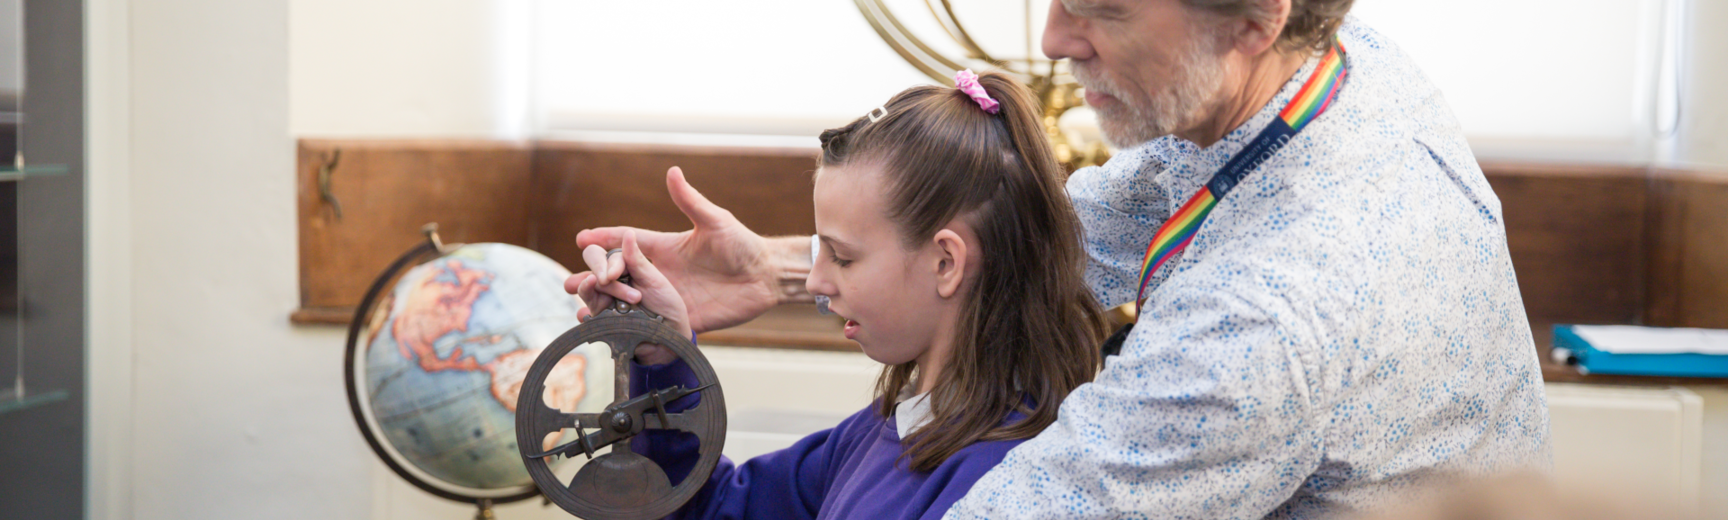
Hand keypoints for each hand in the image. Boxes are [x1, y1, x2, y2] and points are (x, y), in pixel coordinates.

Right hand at [566, 166, 785, 332]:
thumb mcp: (715, 221)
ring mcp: (667, 295)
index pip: (627, 241)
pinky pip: (647, 322)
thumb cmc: (742, 245)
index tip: (581, 238)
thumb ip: (690, 201)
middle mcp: (661, 271)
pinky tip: (605, 328)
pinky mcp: (677, 317)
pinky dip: (625, 324)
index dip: (605, 239)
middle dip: (593, 274)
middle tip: (572, 280)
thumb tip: (672, 171)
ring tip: (579, 304)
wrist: (765, 278)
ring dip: (602, 301)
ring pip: (627, 298)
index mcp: (665, 247)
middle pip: (620, 272)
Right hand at [575, 234, 686, 365]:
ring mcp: (607, 297)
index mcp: (630, 265)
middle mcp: (615, 278)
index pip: (611, 252)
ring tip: (593, 286)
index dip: (606, 257)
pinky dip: (584, 313)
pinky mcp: (602, 318)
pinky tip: (585, 313)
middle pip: (594, 263)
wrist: (669, 339)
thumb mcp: (655, 281)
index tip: (611, 271)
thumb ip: (638, 261)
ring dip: (590, 287)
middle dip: (597, 267)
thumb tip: (627, 234)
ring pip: (589, 286)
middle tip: (605, 279)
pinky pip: (587, 313)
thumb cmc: (668, 307)